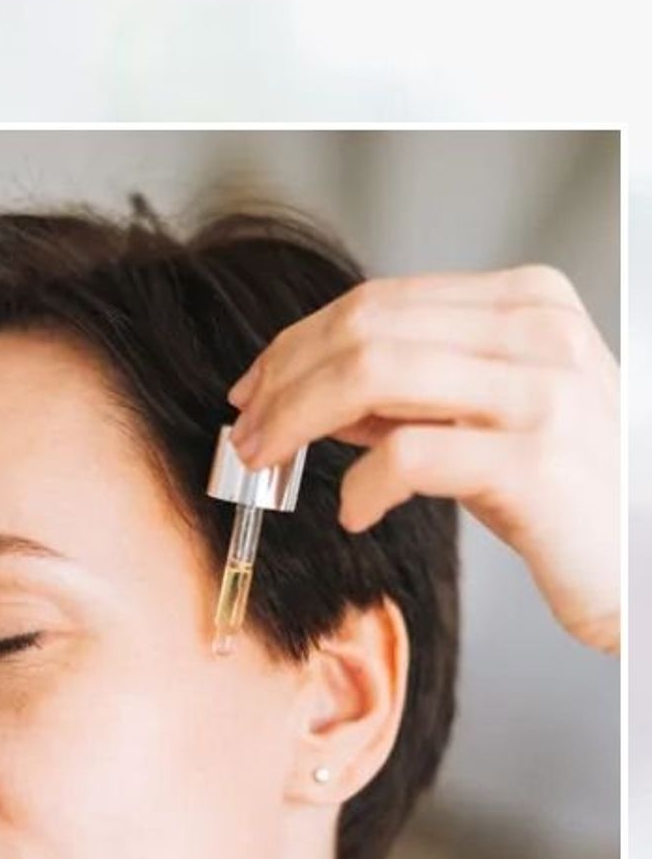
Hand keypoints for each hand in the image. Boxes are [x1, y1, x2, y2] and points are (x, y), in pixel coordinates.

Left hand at [226, 264, 619, 654]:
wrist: (638, 557)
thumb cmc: (561, 488)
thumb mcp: (482, 416)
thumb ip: (405, 392)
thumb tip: (307, 386)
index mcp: (526, 303)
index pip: (378, 301)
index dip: (296, 344)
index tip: (254, 389)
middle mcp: (539, 333)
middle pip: (365, 330)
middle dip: (284, 381)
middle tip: (247, 433)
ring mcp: (542, 392)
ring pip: (374, 375)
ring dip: (298, 421)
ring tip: (270, 462)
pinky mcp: (536, 461)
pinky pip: (409, 456)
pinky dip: (360, 487)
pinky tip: (353, 511)